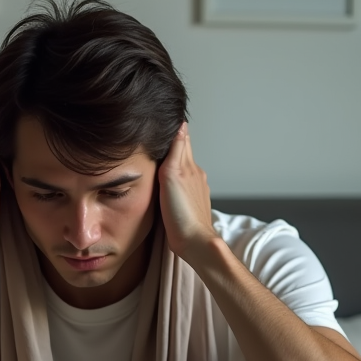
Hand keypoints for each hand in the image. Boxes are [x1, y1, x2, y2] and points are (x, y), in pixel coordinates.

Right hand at [157, 122, 215, 260]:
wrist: (193, 240)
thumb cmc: (181, 212)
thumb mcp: (173, 175)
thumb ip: (176, 150)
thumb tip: (181, 126)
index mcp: (189, 166)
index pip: (182, 141)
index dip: (176, 130)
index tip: (168, 120)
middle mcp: (195, 176)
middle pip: (184, 153)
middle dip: (175, 143)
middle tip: (164, 133)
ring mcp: (196, 190)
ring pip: (184, 169)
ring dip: (176, 161)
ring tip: (164, 155)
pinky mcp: (193, 203)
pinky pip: (184, 185)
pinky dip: (177, 179)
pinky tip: (170, 183)